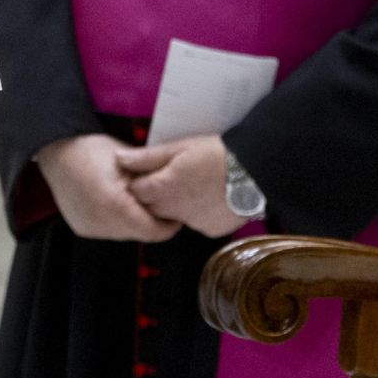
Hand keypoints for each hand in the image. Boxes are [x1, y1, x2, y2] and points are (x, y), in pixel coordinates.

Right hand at [36, 133, 181, 241]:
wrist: (57, 149)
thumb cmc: (93, 149)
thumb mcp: (132, 162)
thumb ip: (153, 185)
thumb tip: (174, 199)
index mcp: (115, 206)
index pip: (154, 232)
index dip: (169, 224)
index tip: (175, 213)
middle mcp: (99, 223)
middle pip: (139, 234)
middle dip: (150, 221)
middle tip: (155, 203)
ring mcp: (88, 227)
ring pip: (124, 234)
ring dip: (132, 222)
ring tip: (132, 201)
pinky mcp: (81, 228)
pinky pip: (108, 231)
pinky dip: (115, 221)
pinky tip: (113, 203)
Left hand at [120, 133, 246, 238]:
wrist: (257, 171)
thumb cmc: (217, 154)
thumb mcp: (180, 147)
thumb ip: (147, 157)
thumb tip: (120, 160)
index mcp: (162, 189)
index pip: (135, 192)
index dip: (139, 182)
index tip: (147, 173)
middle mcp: (174, 211)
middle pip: (152, 207)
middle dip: (154, 195)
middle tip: (171, 178)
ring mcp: (193, 223)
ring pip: (174, 216)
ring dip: (176, 205)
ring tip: (194, 185)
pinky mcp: (211, 230)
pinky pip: (196, 223)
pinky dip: (197, 213)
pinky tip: (209, 198)